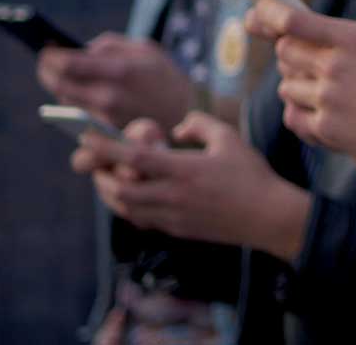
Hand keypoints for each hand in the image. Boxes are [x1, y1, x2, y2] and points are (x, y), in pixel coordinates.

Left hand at [37, 33, 194, 128]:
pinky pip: (77, 121)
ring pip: (65, 104)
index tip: (45, 50)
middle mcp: (110, 99)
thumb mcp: (145, 49)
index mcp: (120, 72)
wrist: (190, 117)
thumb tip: (80, 49)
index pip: (66, 64)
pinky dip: (74, 109)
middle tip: (47, 64)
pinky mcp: (106, 137)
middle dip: (48, 73)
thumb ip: (110, 45)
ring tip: (65, 78)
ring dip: (62, 89)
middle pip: (58, 86)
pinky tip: (79, 99)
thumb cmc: (166, 79)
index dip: (50, 56)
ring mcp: (107, 121)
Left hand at [72, 113, 310, 259]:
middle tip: (95, 162)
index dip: (105, 146)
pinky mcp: (178, 230)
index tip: (86, 136)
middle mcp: (172, 195)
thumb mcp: (229, 137)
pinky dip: (129, 207)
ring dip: (111, 193)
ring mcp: (173, 216)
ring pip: (126, 208)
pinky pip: (141, 219)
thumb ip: (198, 124)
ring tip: (109, 178)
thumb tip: (176, 129)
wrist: (268, 217)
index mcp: (183, 170)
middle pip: (119, 188)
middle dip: (100, 175)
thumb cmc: (251, 175)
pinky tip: (133, 195)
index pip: (133, 157)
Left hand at [244, 0, 355, 180]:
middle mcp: (336, 67)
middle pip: (284, 51)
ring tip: (319, 88)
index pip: (292, 19)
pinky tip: (318, 114)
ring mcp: (329, 100)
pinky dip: (301, 114)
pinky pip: (294, 117)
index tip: (256, 13)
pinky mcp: (329, 129)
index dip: (267, 13)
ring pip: (286, 86)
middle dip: (291, 51)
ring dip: (297, 85)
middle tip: (305, 57)